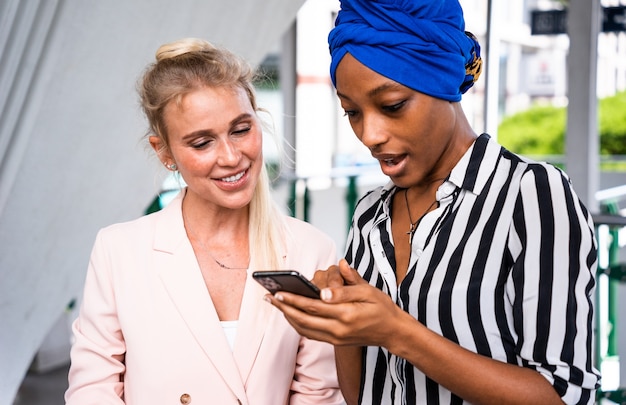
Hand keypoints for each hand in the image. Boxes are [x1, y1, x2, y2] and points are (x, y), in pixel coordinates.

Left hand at [267, 259, 406, 347]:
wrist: (393, 331)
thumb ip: (346, 287)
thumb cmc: (381, 307)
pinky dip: (297, 324)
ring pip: (304, 329)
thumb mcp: (368, 292)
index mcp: (346, 314)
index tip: (278, 292)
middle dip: (284, 308)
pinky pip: (310, 334)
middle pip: (303, 319)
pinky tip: (290, 313)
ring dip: (287, 316)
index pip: (313, 307)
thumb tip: (325, 287)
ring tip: (275, 304)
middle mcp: (338, 330)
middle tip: (268, 297)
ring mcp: (335, 338)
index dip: (293, 300)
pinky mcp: (334, 342)